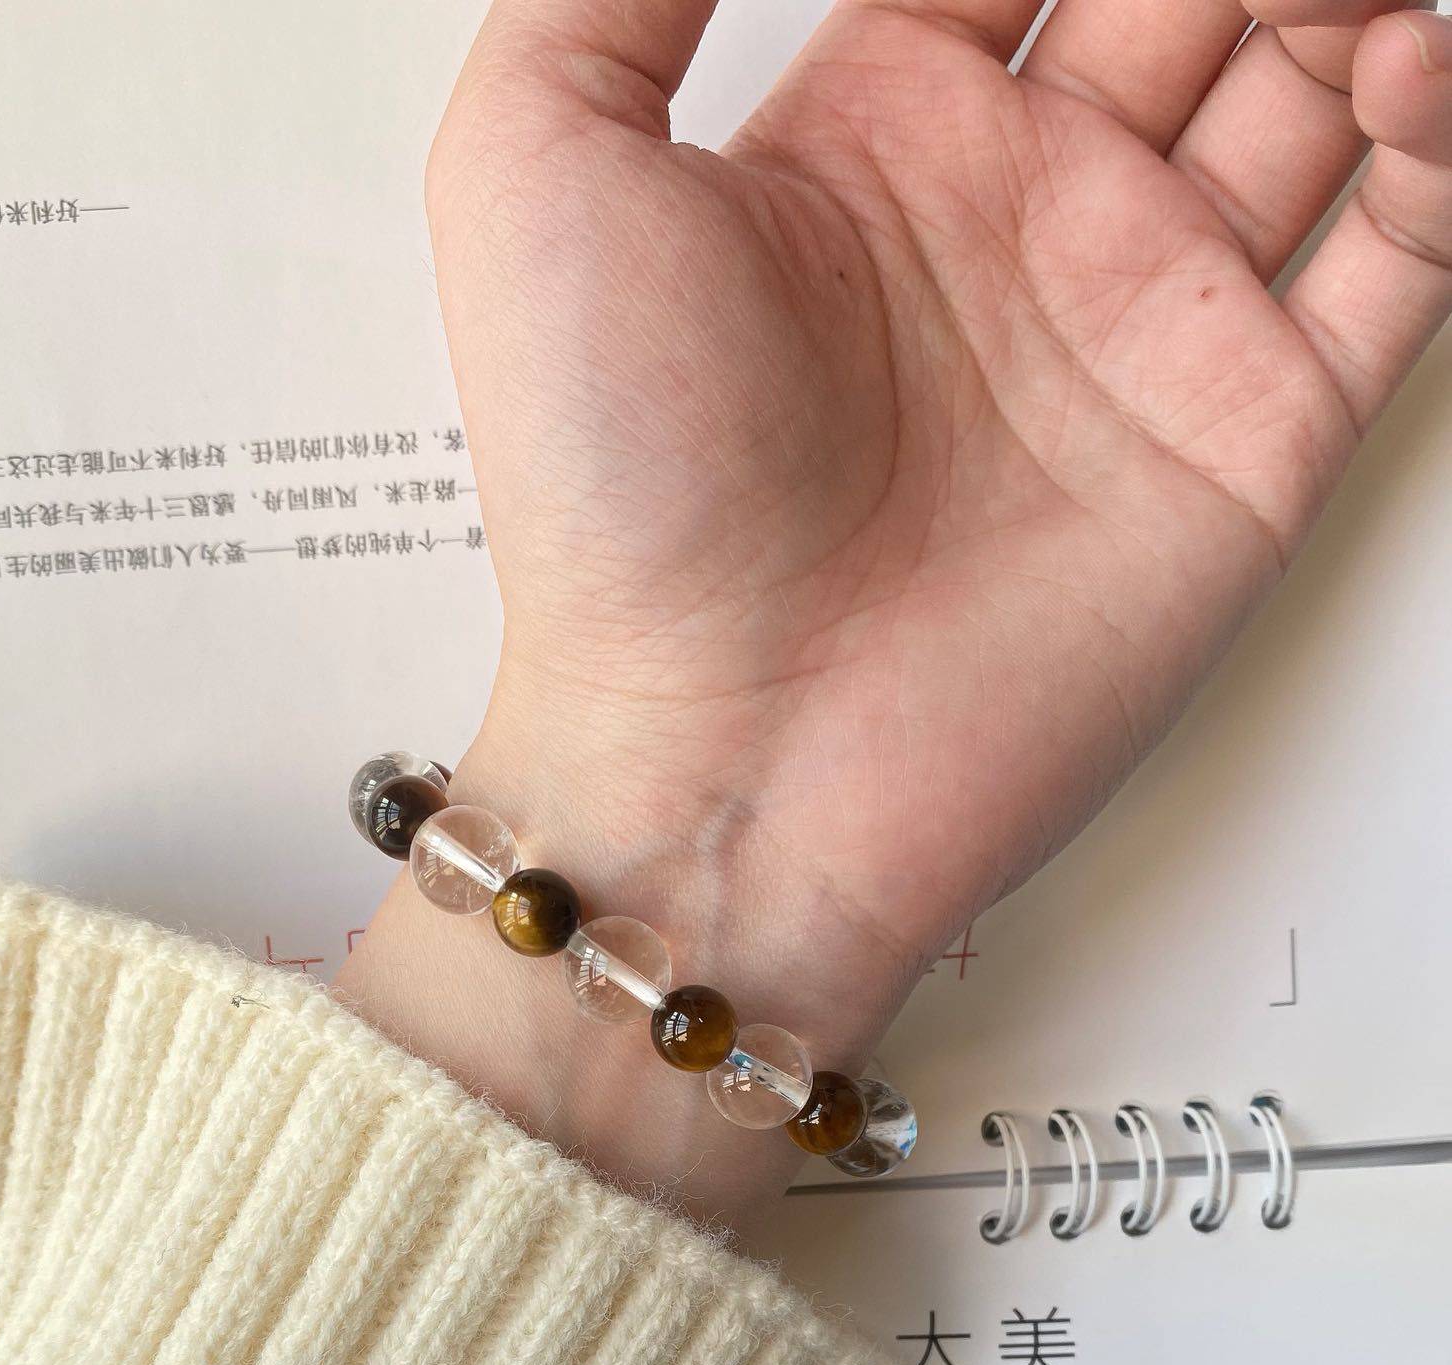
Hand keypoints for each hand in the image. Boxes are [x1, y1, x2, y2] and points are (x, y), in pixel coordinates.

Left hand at [336, 0, 1451, 1245]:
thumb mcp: (535, 165)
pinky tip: (1406, 65)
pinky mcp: (1246, 442)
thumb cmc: (613, 504)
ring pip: (1314, 90)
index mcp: (872, 140)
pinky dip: (1439, 145)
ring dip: (1346, 7)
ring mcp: (1143, 329)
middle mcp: (1021, 226)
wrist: (720, 756)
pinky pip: (1403, 254)